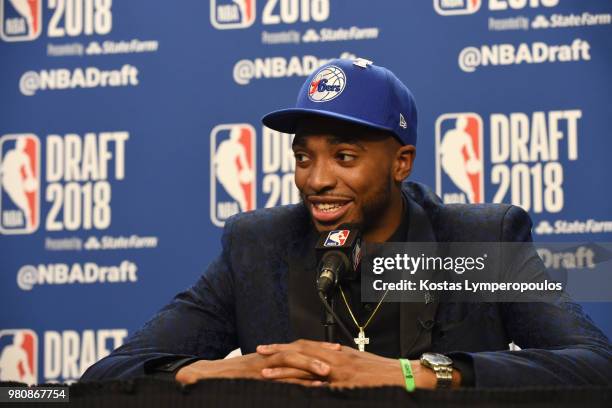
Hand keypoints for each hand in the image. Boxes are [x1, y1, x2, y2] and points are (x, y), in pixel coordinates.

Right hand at [175, 352, 329, 385]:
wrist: (202, 377)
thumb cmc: (231, 380)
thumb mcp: (257, 378)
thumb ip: (275, 378)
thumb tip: (295, 384)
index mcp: (272, 357)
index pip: (299, 349)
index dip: (318, 348)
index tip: (337, 350)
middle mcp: (269, 357)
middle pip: (299, 349)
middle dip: (320, 350)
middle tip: (341, 352)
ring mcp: (261, 364)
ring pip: (289, 358)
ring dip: (308, 362)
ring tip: (327, 370)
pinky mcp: (253, 373)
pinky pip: (274, 374)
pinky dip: (289, 378)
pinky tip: (302, 383)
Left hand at [257, 339, 460, 388]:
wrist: (404, 376)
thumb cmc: (382, 371)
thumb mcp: (357, 363)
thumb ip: (339, 362)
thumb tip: (322, 366)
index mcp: (337, 353)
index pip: (305, 346)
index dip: (286, 346)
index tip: (268, 347)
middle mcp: (336, 358)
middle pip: (301, 352)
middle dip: (278, 352)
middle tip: (258, 352)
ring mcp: (340, 372)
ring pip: (306, 368)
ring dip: (284, 371)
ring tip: (264, 373)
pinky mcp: (345, 385)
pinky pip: (321, 386)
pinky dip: (304, 388)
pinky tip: (290, 391)